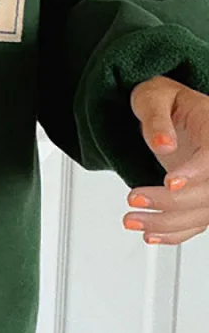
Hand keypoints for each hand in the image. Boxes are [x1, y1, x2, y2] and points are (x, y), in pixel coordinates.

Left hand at [126, 75, 208, 244]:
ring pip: (202, 213)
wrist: (165, 108)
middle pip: (208, 192)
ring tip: (131, 220)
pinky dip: (174, 232)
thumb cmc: (161, 99)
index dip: (195, 173)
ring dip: (167, 223)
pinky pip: (197, 221)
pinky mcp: (201, 195)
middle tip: (132, 198)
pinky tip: (151, 235)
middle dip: (171, 202)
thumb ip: (156, 118)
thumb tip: (163, 144)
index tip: (170, 183)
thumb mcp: (152, 97)